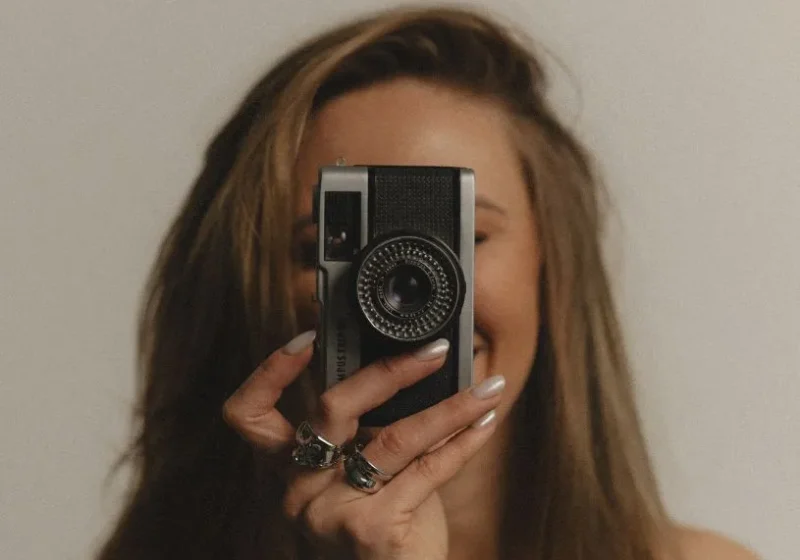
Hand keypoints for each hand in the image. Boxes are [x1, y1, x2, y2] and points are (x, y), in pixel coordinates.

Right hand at [222, 331, 504, 559]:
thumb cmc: (383, 526)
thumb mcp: (360, 473)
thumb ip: (367, 429)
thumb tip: (411, 365)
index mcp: (289, 470)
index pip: (249, 415)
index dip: (270, 372)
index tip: (308, 338)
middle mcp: (298, 491)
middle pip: (334, 407)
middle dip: (390, 370)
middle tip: (435, 351)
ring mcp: (330, 512)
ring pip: (394, 437)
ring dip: (450, 406)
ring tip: (488, 386)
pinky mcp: (371, 530)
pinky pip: (427, 469)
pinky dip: (463, 442)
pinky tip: (485, 422)